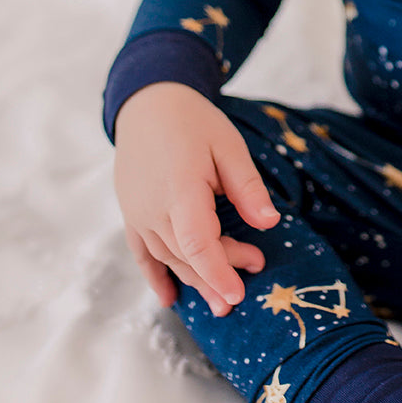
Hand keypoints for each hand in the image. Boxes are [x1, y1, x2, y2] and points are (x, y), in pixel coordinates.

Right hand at [113, 83, 281, 316]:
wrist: (148, 105)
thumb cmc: (193, 122)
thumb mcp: (229, 146)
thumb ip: (247, 187)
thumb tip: (270, 223)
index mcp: (181, 190)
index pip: (199, 244)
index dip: (219, 272)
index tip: (239, 295)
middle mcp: (153, 209)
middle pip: (188, 255)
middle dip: (222, 270)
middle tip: (256, 266)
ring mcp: (138, 215)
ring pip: (169, 258)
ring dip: (196, 279)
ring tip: (223, 296)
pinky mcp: (131, 215)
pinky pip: (142, 254)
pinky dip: (156, 276)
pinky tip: (170, 298)